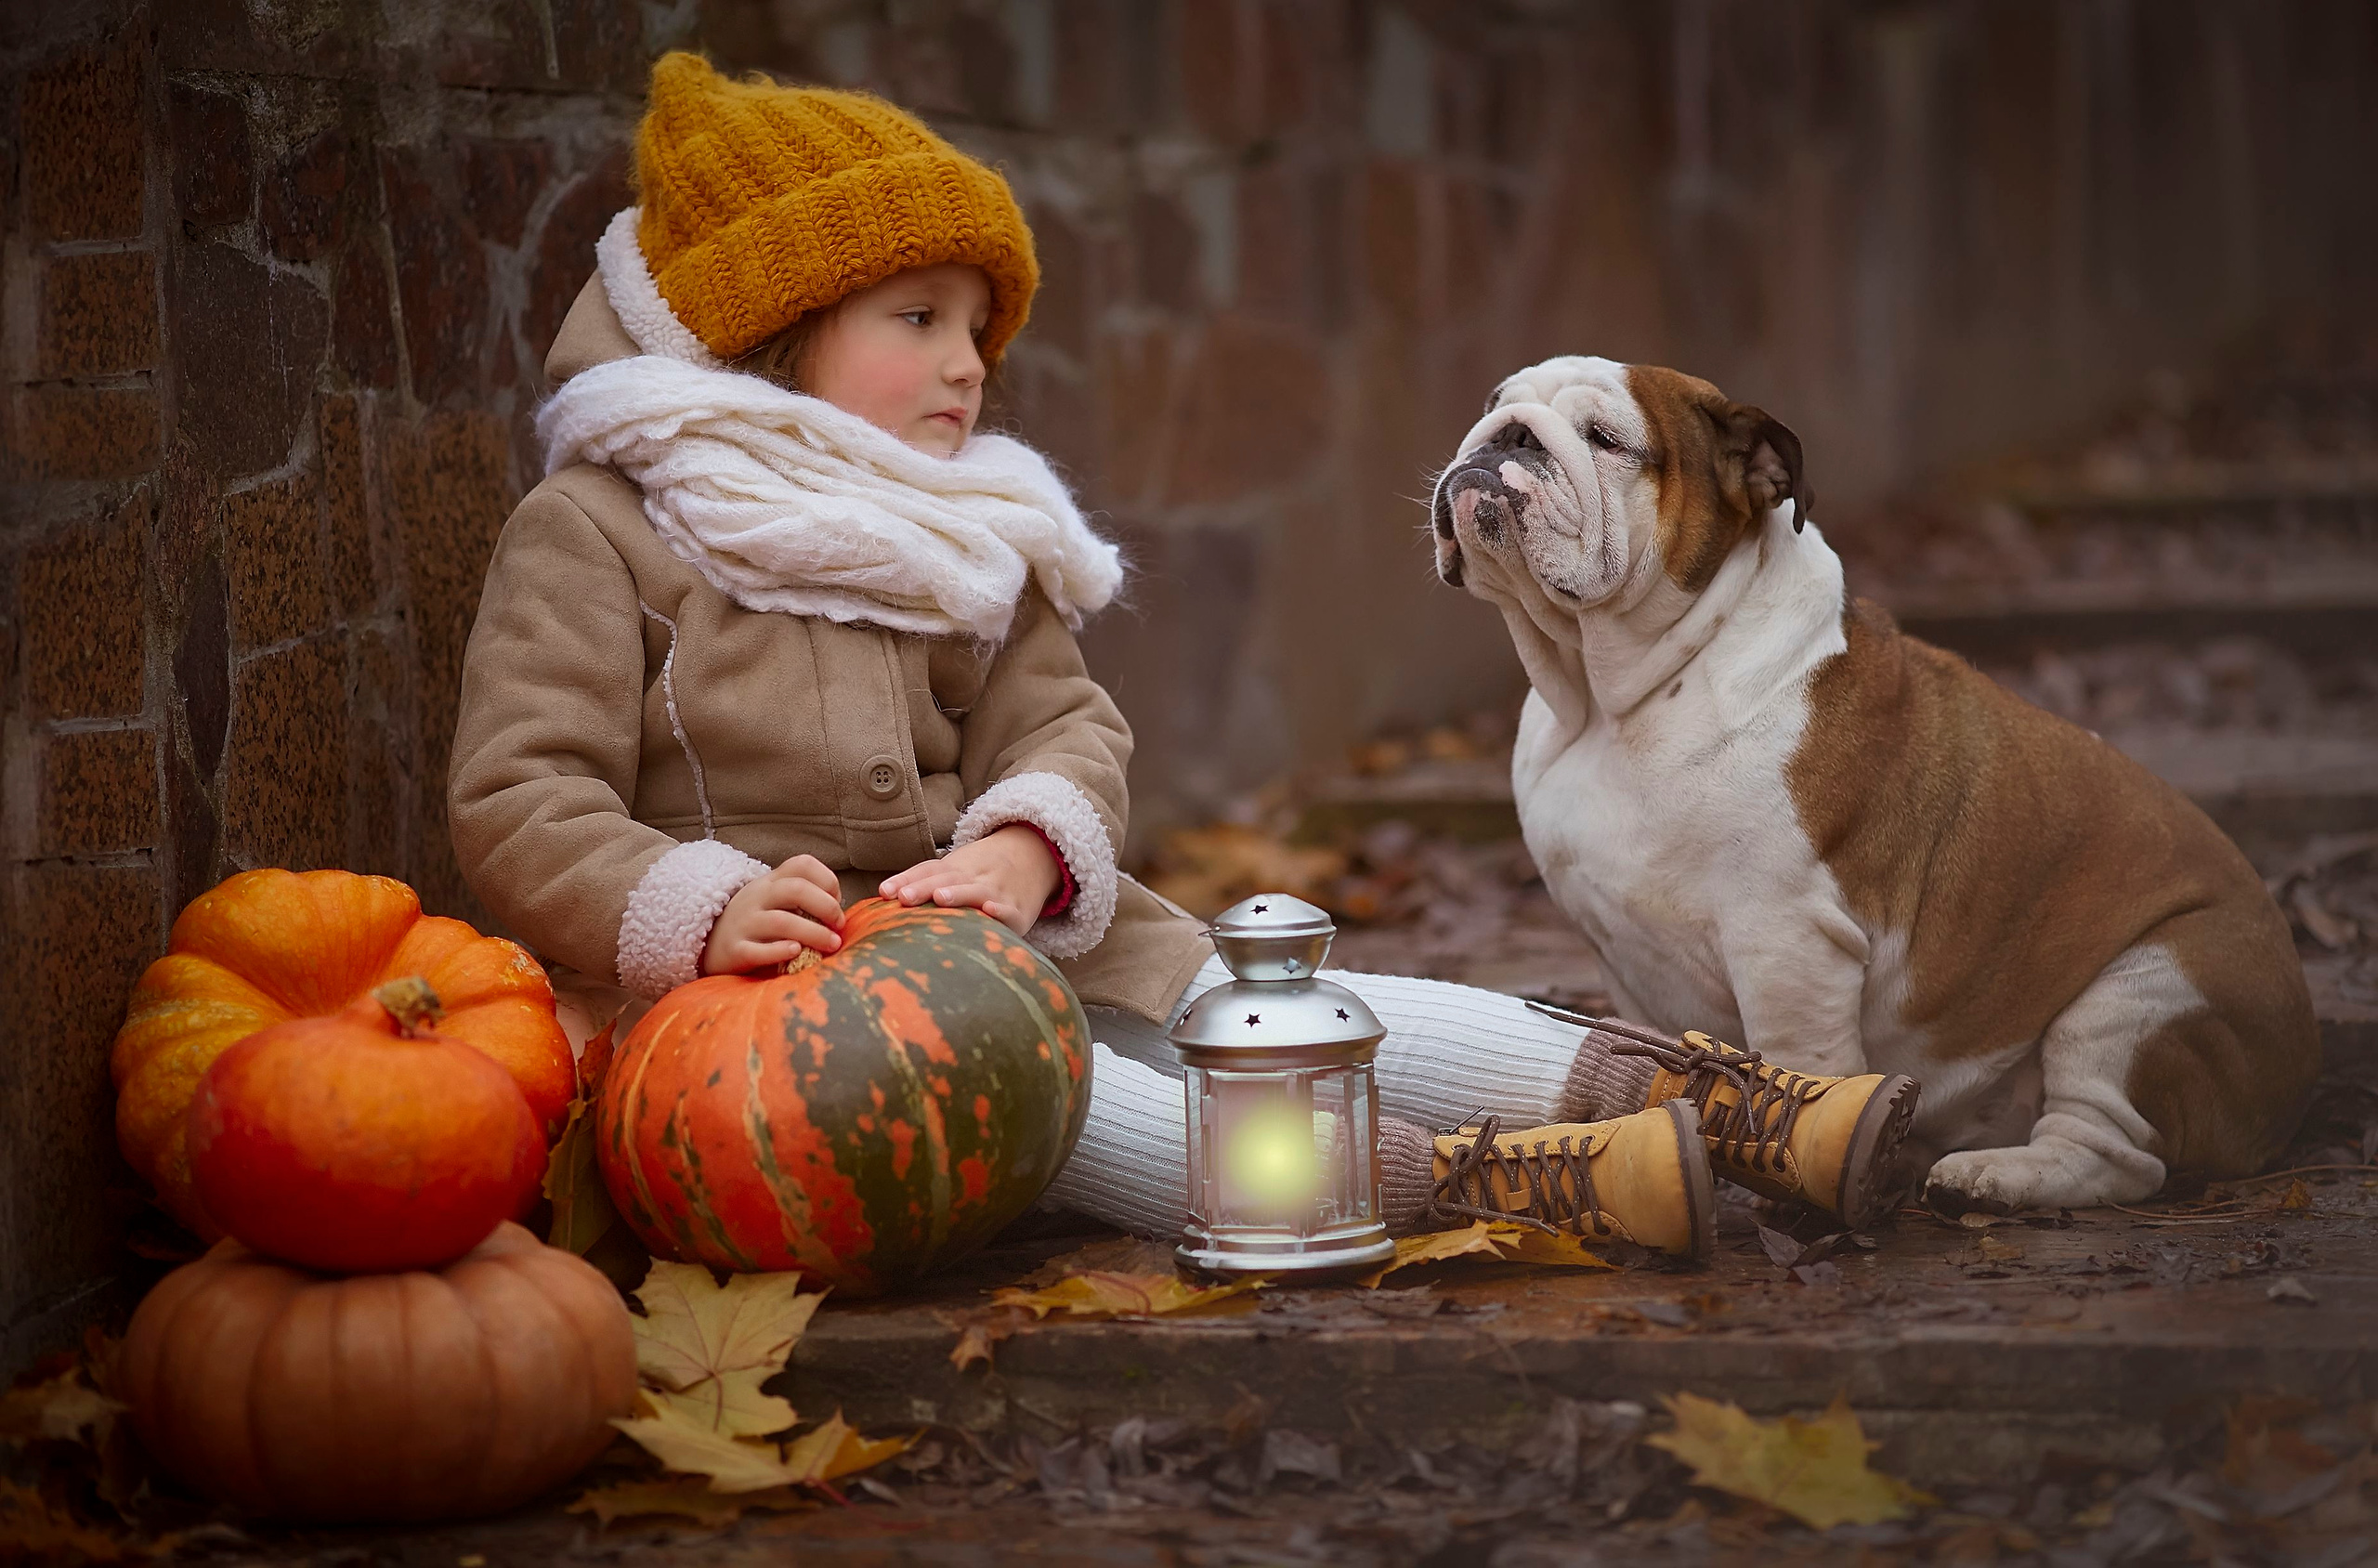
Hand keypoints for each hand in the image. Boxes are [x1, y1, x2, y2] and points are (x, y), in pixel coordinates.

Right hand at [700, 854, 844, 975]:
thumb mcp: (773, 900)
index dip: (827, 879)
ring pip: (781, 921)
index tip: (837, 901)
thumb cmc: (755, 923)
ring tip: (831, 945)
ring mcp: (744, 923)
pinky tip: (796, 952)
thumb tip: (839, 913)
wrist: (709, 944)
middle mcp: (757, 897)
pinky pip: (759, 951)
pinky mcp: (736, 950)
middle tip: (839, 926)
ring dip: (814, 933)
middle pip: (796, 889)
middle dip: (826, 906)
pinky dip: (781, 951)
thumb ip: (801, 898)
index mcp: (770, 881)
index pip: (802, 864)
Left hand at [878, 825, 1058, 935]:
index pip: (927, 871)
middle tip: (903, 897)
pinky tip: (991, 912)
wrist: (1035, 856)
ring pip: (975, 891)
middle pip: (946, 879)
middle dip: (923, 888)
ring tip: (941, 898)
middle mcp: (973, 876)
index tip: (884, 891)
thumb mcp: (956, 869)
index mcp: (955, 868)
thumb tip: (882, 899)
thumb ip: (924, 882)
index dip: (906, 879)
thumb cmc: (982, 872)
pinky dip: (1000, 910)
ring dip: (959, 894)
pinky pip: (1008, 910)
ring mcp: (996, 890)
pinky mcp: (1017, 909)